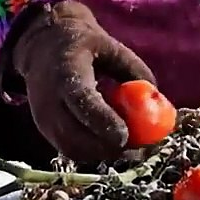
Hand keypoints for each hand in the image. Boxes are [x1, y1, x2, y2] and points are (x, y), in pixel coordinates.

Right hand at [7, 0, 155, 162]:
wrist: (42, 47)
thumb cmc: (81, 45)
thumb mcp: (110, 46)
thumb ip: (133, 68)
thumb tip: (156, 95)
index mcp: (66, 71)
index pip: (81, 101)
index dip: (102, 121)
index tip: (125, 135)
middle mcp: (49, 98)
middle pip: (75, 134)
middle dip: (109, 147)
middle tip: (140, 149)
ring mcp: (44, 117)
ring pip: (72, 148)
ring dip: (103, 154)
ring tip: (131, 148)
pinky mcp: (45, 129)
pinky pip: (69, 149)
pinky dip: (92, 153)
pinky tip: (112, 145)